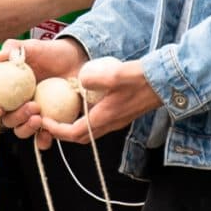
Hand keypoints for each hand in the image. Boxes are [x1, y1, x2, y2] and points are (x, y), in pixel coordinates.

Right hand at [0, 37, 88, 135]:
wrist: (75, 61)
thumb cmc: (50, 53)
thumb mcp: (32, 47)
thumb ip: (14, 48)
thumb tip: (0, 56)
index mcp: (6, 90)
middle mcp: (16, 105)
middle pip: (7, 120)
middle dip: (16, 118)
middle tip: (33, 106)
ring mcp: (32, 116)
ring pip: (22, 131)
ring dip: (27, 129)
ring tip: (40, 118)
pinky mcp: (48, 124)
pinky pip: (42, 137)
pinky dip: (42, 140)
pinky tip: (48, 134)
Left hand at [32, 55, 160, 144]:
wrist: (166, 82)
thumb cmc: (142, 79)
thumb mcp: (115, 74)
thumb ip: (94, 77)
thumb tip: (79, 79)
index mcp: (105, 117)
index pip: (74, 133)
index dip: (56, 130)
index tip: (44, 121)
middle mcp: (110, 123)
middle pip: (80, 136)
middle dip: (63, 131)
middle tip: (50, 119)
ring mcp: (117, 119)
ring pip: (90, 129)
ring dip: (74, 124)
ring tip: (62, 110)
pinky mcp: (122, 112)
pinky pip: (98, 119)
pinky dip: (86, 115)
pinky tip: (84, 98)